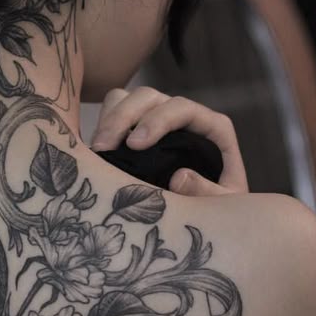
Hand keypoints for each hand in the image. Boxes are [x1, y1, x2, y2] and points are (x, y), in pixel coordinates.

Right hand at [90, 87, 248, 195]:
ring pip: (125, 99)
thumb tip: (179, 178)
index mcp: (210, 128)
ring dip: (107, 120)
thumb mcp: (223, 206)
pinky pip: (110, 114)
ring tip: (96, 152)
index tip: (134, 145)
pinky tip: (92, 155)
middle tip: (103, 149)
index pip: (181, 108)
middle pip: (147, 97)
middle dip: (123, 118)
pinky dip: (99, 128)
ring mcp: (155, 121)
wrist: (203, 217)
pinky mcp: (133, 132)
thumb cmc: (217, 208)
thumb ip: (208, 192)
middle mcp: (181, 117)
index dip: (157, 120)